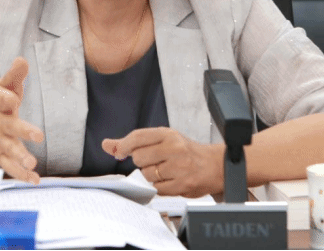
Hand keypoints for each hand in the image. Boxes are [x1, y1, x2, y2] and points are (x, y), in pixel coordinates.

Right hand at [0, 56, 43, 182]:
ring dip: (21, 157)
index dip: (8, 97)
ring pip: (9, 149)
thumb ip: (14, 75)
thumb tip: (23, 59)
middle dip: (22, 130)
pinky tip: (35, 180)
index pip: (2, 98)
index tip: (13, 98)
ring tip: (32, 163)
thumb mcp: (0, 87)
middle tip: (38, 135)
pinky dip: (21, 174)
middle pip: (9, 126)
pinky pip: (9, 166)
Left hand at [102, 127, 223, 196]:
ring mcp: (179, 167)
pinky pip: (157, 189)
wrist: (215, 165)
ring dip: (150, 176)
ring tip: (165, 170)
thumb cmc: (187, 152)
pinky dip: (159, 187)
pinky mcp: (182, 185)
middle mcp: (174, 148)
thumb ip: (135, 142)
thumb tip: (107, 145)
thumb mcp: (164, 139)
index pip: (138, 137)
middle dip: (142, 162)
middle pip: (139, 158)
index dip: (123, 145)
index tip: (118, 151)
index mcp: (168, 134)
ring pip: (147, 175)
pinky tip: (169, 180)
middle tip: (156, 161)